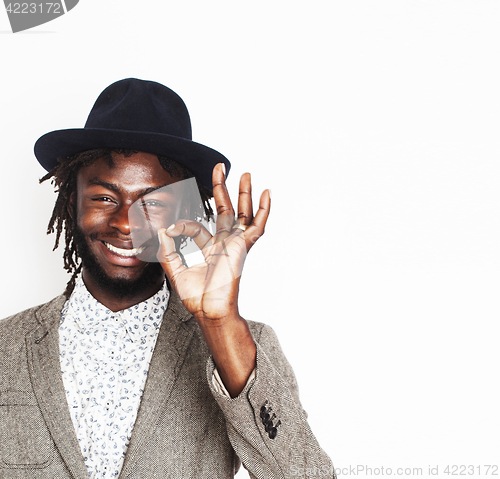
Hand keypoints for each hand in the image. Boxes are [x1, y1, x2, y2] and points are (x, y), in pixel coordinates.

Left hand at [157, 163, 270, 322]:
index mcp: (211, 249)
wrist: (209, 311)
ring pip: (243, 213)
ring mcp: (236, 244)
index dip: (182, 226)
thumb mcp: (176, 271)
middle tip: (220, 168)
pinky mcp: (243, 246)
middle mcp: (225, 243)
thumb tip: (162, 229)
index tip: (170, 230)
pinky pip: (257, 226)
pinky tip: (266, 193)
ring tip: (245, 174)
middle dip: (222, 189)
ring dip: (244, 193)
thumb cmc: (197, 297)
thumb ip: (167, 250)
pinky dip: (263, 210)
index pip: (197, 227)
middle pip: (226, 210)